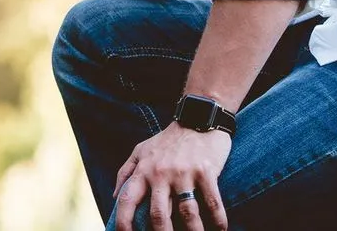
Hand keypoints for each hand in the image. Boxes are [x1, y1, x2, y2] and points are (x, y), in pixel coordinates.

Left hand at [112, 122, 230, 230]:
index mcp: (144, 170)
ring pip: (188, 212)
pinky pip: (212, 201)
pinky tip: (221, 229)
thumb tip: (114, 197)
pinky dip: (218, 219)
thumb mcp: (140, 150)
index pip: (127, 200)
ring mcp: (185, 172)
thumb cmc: (168, 139)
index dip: (123, 222)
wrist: (197, 117)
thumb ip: (125, 172)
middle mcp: (161, 173)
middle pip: (159, 214)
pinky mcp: (206, 171)